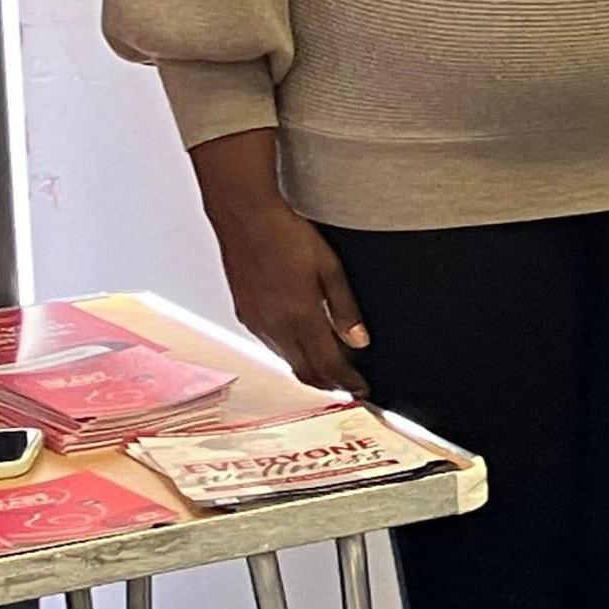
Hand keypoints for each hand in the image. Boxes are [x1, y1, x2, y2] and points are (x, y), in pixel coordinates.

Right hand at [199, 168, 368, 396]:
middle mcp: (274, 327)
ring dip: (309, 369)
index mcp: (300, 317)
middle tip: (350, 386)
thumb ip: (345, 309)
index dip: (348, 382)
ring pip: (287, 360)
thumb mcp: (330, 269)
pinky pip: (271, 345)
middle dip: (329, 384)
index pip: (328, 365)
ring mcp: (256, 323)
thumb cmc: (287, 236)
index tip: (363, 390)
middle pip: (305, 371)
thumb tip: (359, 341)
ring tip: (331, 368)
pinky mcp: (245, 314)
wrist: (245, 218)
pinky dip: (291, 352)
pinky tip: (302, 343)